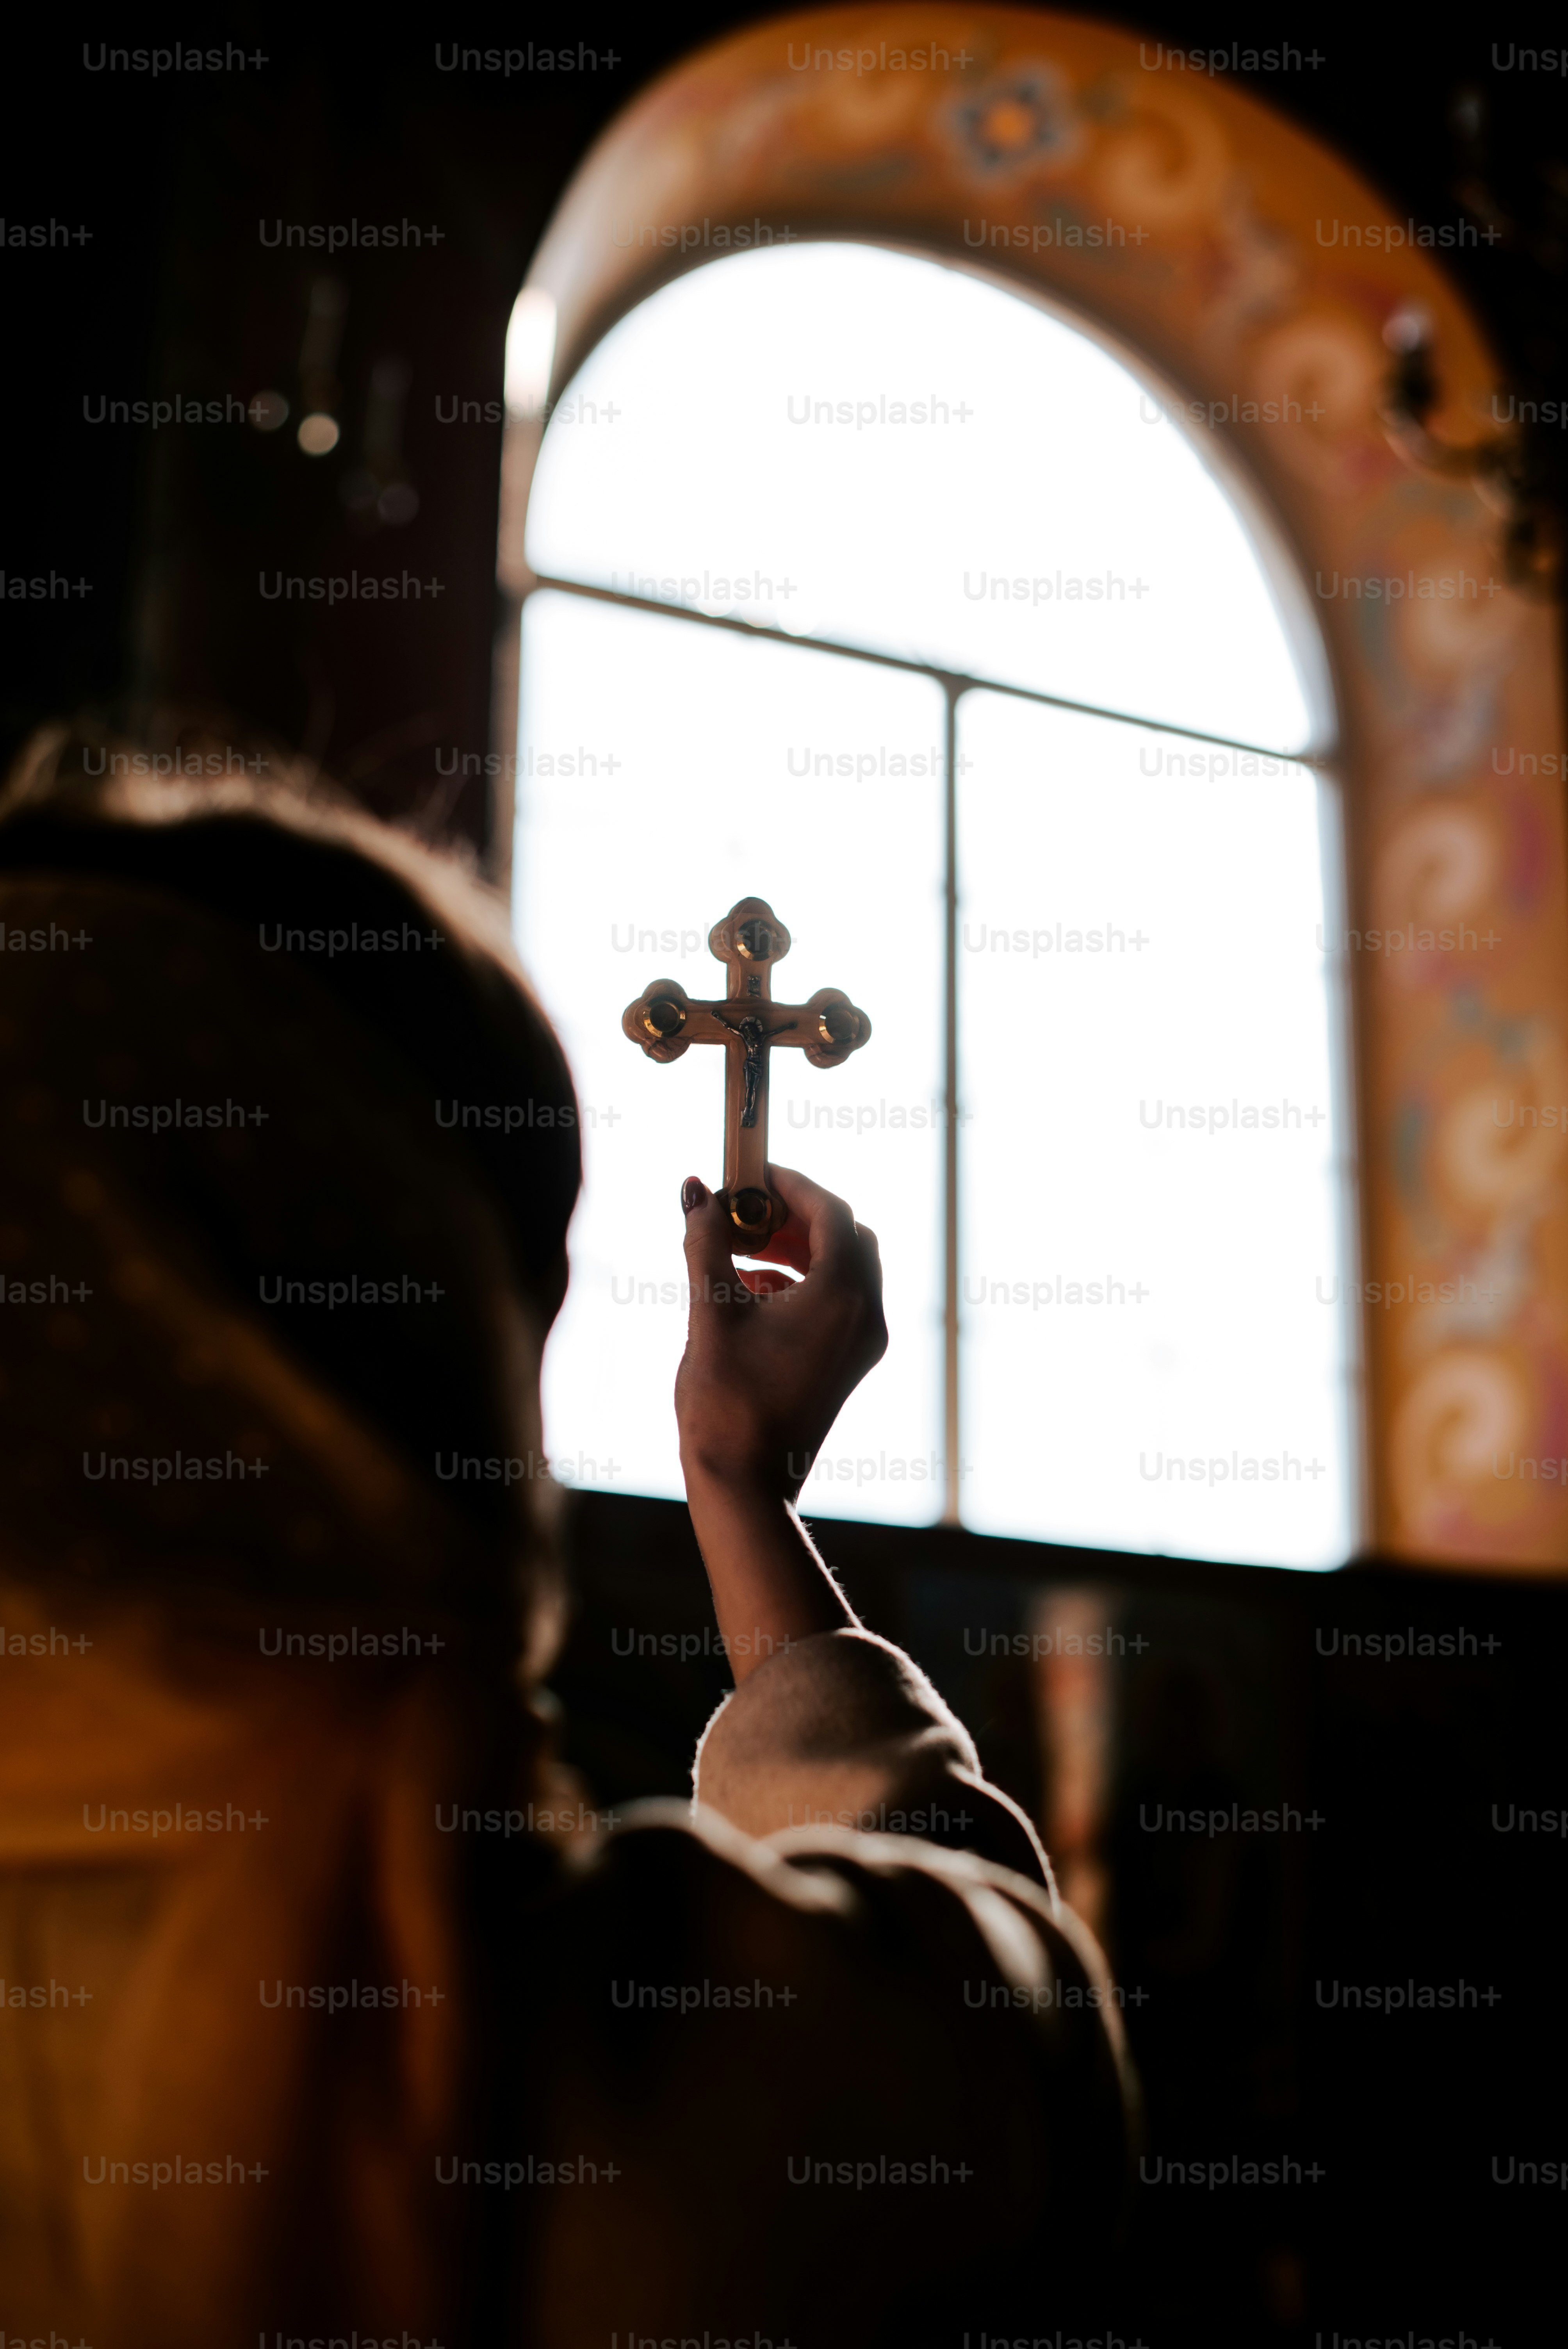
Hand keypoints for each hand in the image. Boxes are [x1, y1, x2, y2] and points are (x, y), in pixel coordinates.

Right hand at [675, 1163, 887, 1501]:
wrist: (744, 1482)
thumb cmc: (725, 1401)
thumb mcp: (709, 1311)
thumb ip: (704, 1243)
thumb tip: (695, 1191)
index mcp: (843, 1297)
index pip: (831, 1211)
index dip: (791, 1183)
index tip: (750, 1173)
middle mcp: (867, 1317)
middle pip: (846, 1237)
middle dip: (796, 1216)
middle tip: (746, 1210)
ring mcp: (863, 1344)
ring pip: (844, 1270)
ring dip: (796, 1250)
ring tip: (739, 1250)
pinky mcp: (849, 1364)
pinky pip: (838, 1303)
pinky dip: (801, 1284)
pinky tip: (750, 1291)